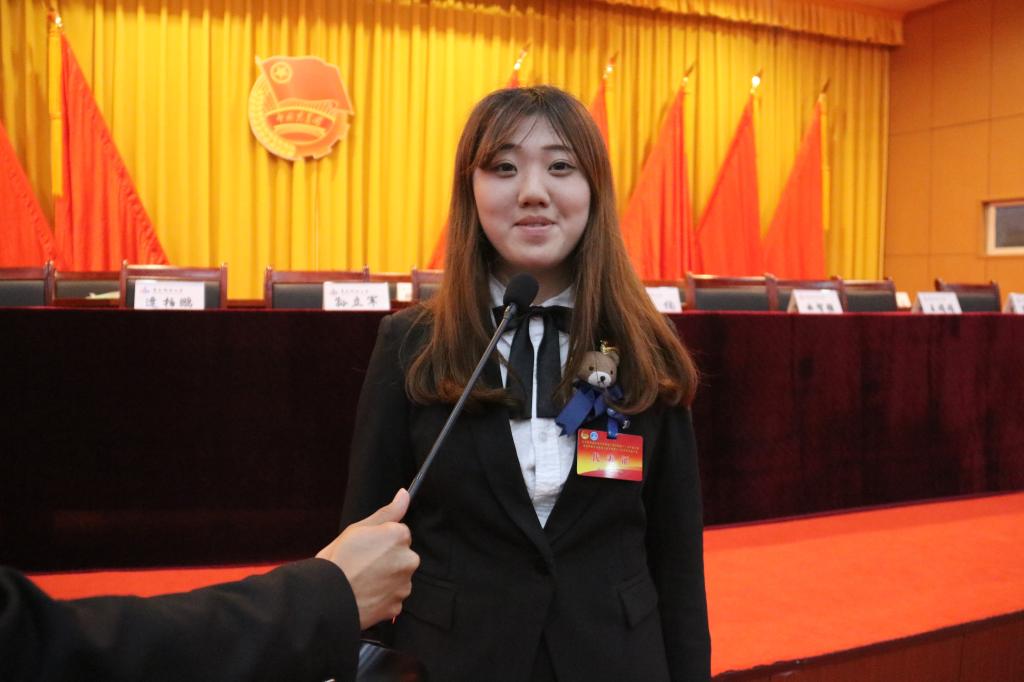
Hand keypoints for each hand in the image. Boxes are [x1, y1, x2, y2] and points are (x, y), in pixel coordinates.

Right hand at [317, 489, 418, 628]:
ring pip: (398, 577)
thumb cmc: (338, 561)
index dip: (381, 540)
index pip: (399, 533)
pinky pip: (393, 597)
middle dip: (387, 559)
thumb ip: (387, 512)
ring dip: (386, 579)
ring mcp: (404, 585)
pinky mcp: (397, 606)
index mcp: (399, 536)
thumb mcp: (357, 529)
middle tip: (362, 565)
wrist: (326, 598)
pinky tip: (365, 595)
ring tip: (362, 581)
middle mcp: (408, 560)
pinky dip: (382, 597)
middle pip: (402, 556)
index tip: (366, 547)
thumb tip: (404, 495)